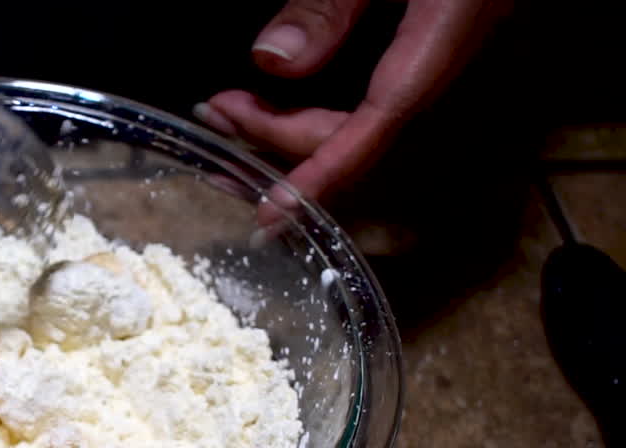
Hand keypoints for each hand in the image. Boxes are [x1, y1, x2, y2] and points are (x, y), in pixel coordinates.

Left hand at [197, 0, 509, 218]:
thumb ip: (331, 4)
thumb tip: (272, 62)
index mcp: (442, 32)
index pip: (376, 124)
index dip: (321, 176)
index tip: (271, 214)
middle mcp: (444, 52)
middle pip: (359, 125)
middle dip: (280, 133)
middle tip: (216, 113)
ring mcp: (437, 46)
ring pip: (360, 113)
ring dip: (291, 122)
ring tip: (231, 111)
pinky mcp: (427, 34)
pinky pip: (368, 91)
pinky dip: (315, 103)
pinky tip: (276, 97)